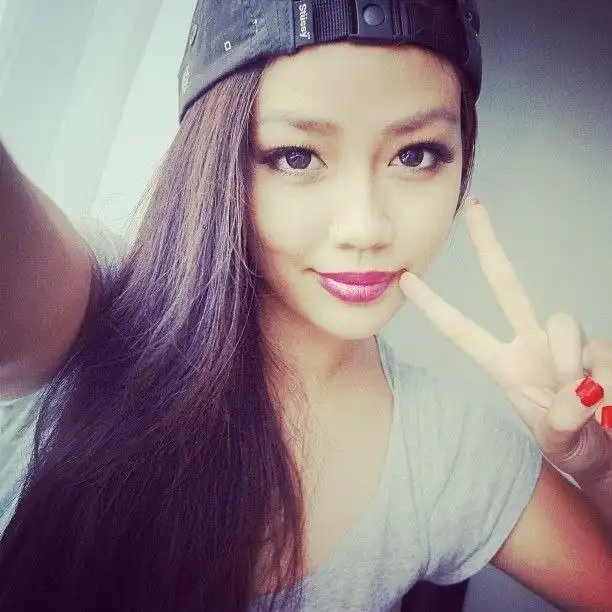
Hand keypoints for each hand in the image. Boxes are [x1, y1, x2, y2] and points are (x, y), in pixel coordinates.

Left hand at [399, 197, 611, 480]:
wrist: (604, 450)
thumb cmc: (569, 441)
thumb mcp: (555, 438)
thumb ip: (562, 420)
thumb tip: (579, 390)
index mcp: (504, 364)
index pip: (461, 330)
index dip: (434, 306)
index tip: (405, 279)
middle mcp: (532, 342)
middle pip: (507, 285)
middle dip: (489, 246)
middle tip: (473, 207)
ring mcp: (566, 342)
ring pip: (564, 325)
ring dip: (570, 365)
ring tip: (586, 405)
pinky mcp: (600, 346)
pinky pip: (600, 350)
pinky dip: (604, 378)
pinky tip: (607, 401)